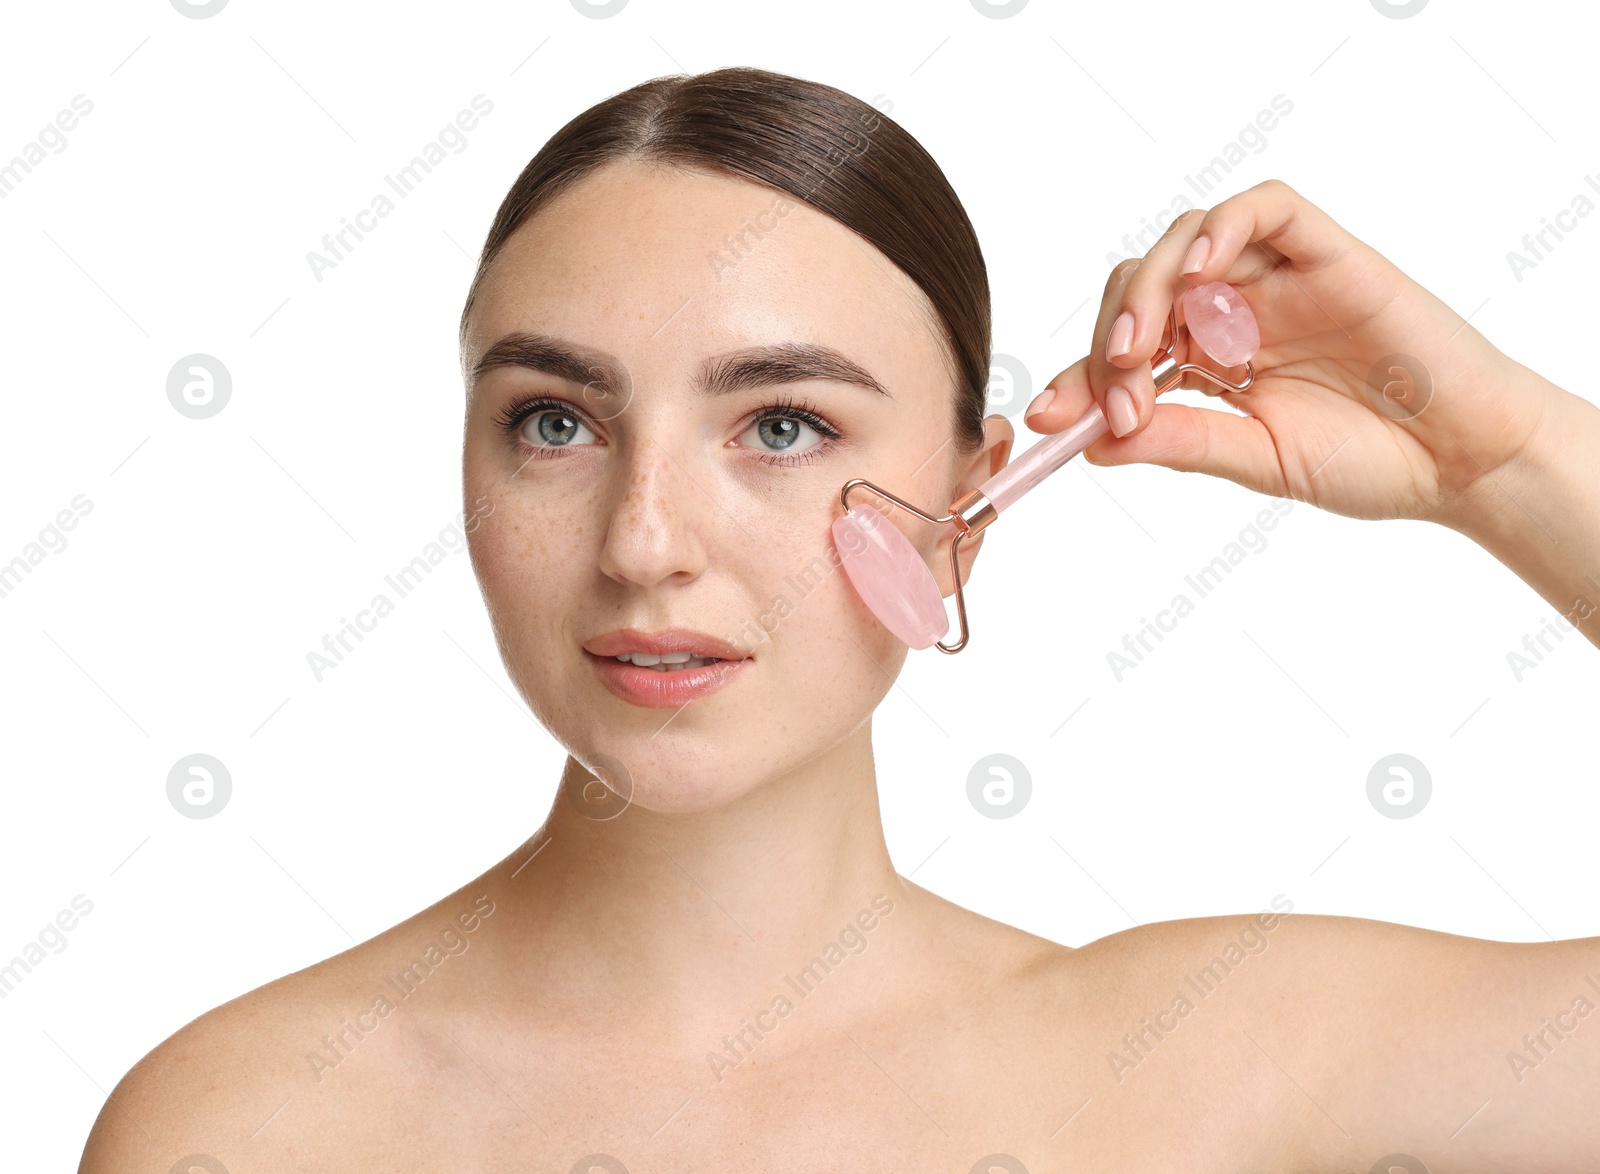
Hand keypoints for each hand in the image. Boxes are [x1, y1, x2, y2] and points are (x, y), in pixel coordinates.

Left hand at [1024, 178, 1552, 529]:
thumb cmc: (1368, 461)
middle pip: (1140, 287)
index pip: (1121, 350)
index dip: (1078, 376)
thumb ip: (1180, 441)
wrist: (1460, 460)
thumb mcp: (1256, 459)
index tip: (1048, 416)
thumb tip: (1092, 443)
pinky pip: (1262, 209)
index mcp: (1207, 362)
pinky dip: (1221, 230)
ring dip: (1148, 290)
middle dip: (1108, 336)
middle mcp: (1233, 312)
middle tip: (1112, 392)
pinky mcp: (1325, 251)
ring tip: (1139, 350)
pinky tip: (1200, 274)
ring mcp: (1277, 278)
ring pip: (1187, 241)